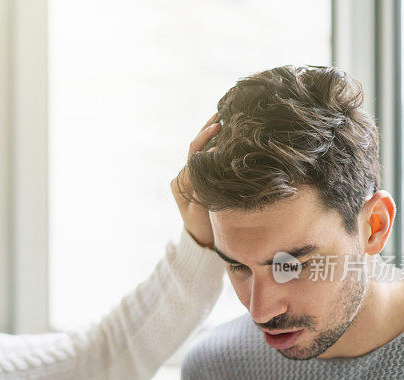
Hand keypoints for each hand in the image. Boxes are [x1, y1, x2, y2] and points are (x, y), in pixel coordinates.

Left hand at [170, 112, 220, 248]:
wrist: (203, 238)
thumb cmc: (202, 227)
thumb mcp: (199, 209)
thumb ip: (200, 184)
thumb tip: (208, 158)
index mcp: (179, 183)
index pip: (193, 161)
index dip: (206, 151)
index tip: (220, 144)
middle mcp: (182, 176)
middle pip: (193, 150)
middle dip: (205, 134)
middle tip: (220, 120)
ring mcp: (190, 175)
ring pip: (199, 149)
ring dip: (208, 133)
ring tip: (220, 117)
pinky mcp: (199, 175)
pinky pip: (205, 155)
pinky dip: (213, 142)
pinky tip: (223, 130)